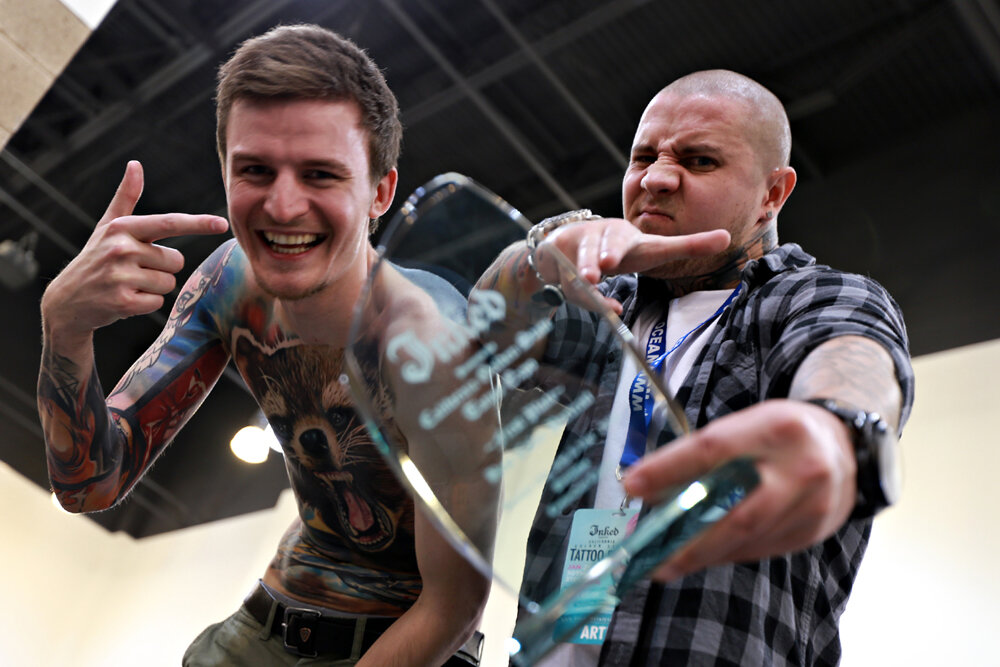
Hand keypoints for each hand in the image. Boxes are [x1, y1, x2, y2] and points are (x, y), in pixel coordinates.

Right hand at [41, 161, 228, 340]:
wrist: (67, 301)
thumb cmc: (95, 258)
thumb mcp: (108, 227)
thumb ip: (126, 197)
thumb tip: (135, 164)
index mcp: (122, 228)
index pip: (168, 223)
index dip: (198, 224)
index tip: (222, 223)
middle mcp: (121, 249)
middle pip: (176, 260)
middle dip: (162, 268)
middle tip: (134, 270)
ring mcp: (121, 277)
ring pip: (169, 283)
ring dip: (154, 287)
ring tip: (129, 284)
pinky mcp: (123, 302)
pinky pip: (158, 302)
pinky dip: (146, 303)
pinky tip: (125, 299)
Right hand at [532, 218, 728, 312]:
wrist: (572, 244)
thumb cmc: (622, 250)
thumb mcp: (654, 249)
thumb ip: (689, 246)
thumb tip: (729, 237)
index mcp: (624, 236)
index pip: (626, 240)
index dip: (618, 248)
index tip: (614, 259)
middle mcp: (599, 238)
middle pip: (596, 247)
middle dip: (594, 258)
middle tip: (598, 269)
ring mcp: (577, 249)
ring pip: (578, 268)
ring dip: (580, 280)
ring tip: (587, 284)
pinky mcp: (559, 262)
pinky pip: (566, 283)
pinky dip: (580, 296)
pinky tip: (600, 307)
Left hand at [623, 399, 856, 580]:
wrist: (848, 446)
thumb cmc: (782, 433)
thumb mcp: (747, 425)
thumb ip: (704, 453)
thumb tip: (649, 487)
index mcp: (774, 428)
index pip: (712, 449)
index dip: (668, 469)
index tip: (632, 486)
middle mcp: (798, 468)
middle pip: (734, 511)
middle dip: (686, 539)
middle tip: (650, 556)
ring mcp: (811, 504)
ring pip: (746, 537)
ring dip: (701, 553)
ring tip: (665, 561)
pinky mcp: (813, 531)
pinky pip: (760, 549)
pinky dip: (726, 553)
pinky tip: (702, 555)